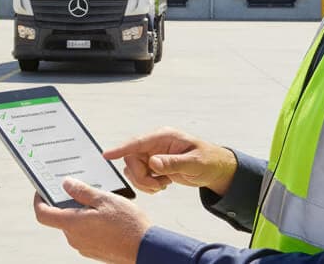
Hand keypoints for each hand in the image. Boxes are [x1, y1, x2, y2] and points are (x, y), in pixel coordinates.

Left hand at [33, 178, 149, 262]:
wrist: (147, 249)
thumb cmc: (128, 225)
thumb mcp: (105, 200)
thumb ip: (82, 191)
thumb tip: (65, 184)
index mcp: (72, 224)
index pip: (42, 214)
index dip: (38, 200)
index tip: (41, 190)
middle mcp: (74, 238)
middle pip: (60, 217)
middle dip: (66, 202)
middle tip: (80, 189)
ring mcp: (84, 247)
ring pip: (74, 225)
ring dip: (80, 212)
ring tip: (99, 202)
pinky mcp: (94, 251)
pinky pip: (85, 233)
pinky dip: (89, 222)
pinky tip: (105, 216)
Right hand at [103, 128, 237, 195]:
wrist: (216, 170)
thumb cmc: (209, 161)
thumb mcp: (194, 163)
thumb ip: (173, 163)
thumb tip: (153, 163)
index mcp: (163, 137)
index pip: (137, 142)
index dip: (121, 149)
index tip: (107, 155)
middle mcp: (154, 145)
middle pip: (132, 160)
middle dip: (141, 176)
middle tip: (157, 186)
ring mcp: (153, 155)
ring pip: (133, 169)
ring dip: (144, 182)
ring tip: (162, 185)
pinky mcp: (153, 165)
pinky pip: (140, 176)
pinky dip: (148, 185)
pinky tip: (162, 185)